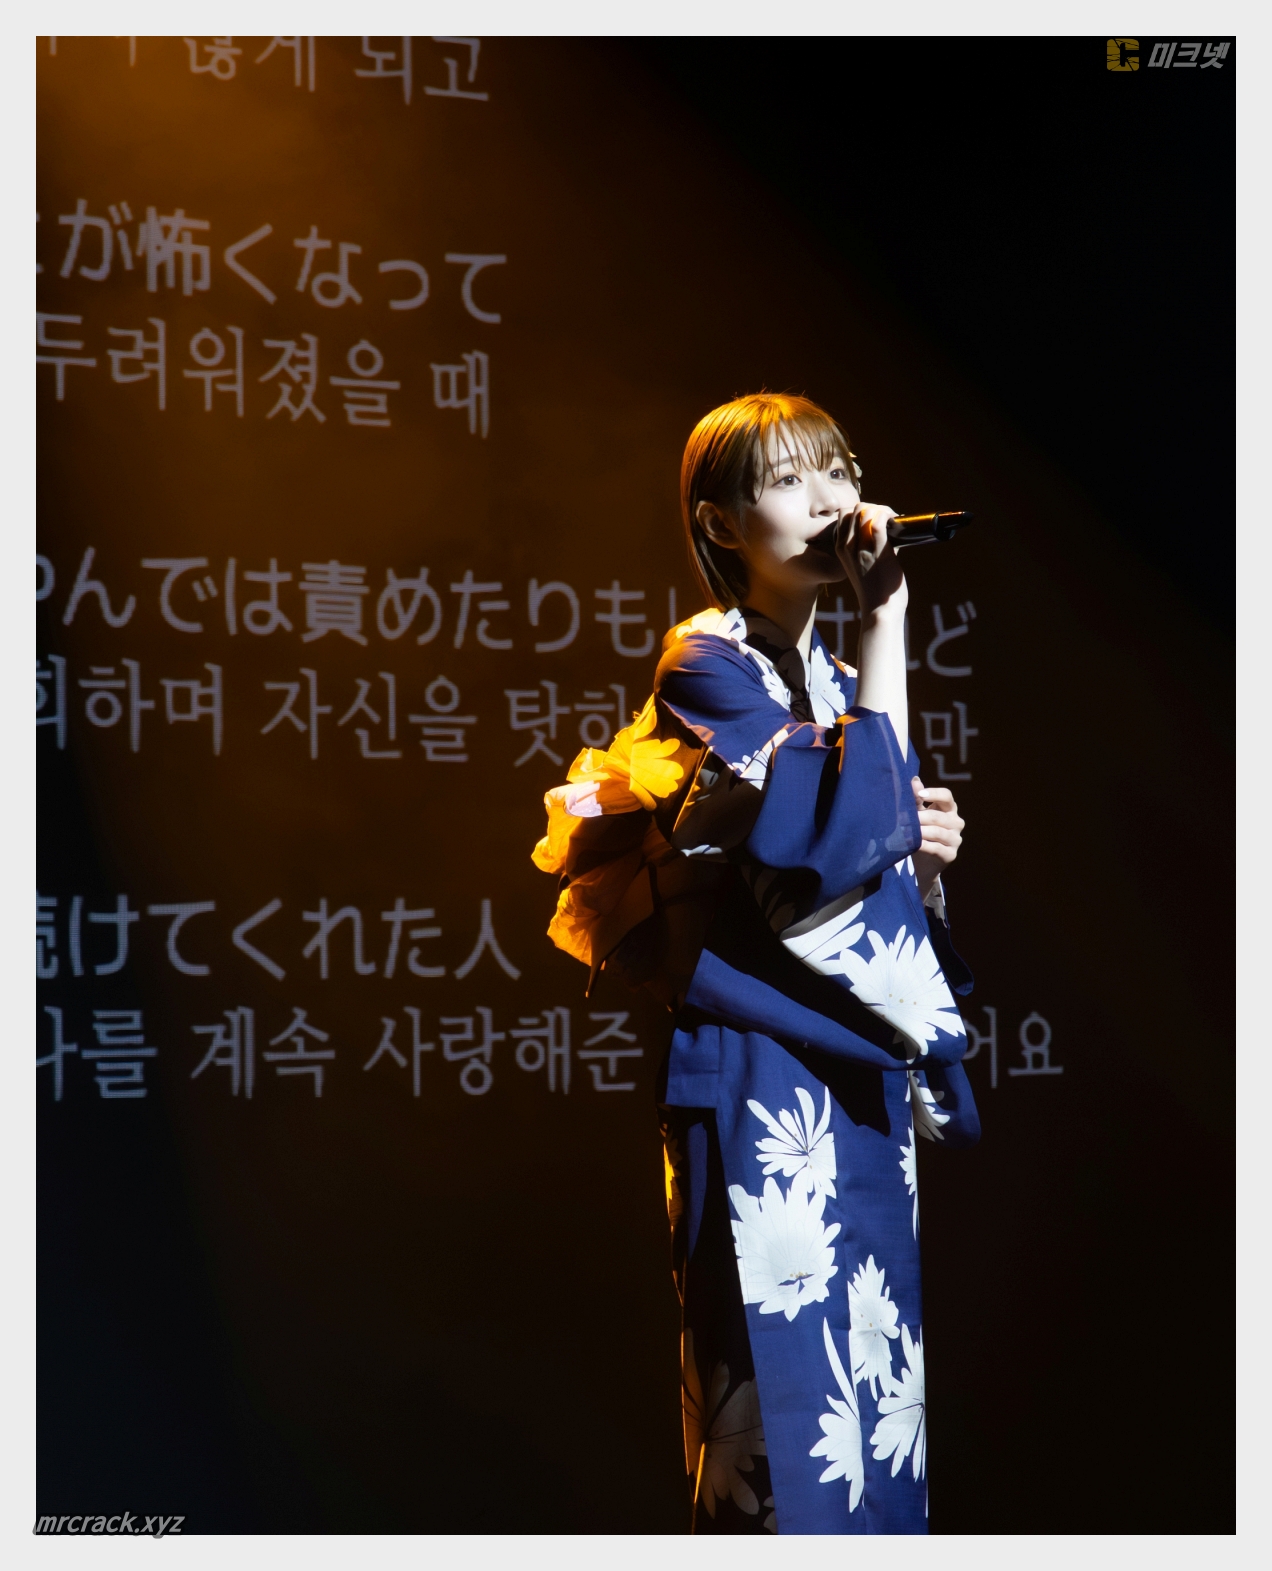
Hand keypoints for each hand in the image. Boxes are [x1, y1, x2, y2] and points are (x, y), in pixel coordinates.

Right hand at [837, 502, 905, 618]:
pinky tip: (897, 522)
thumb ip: (872, 546)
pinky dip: (889, 516)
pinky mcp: (877, 551)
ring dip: (884, 510)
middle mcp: (846, 546)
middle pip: (856, 508)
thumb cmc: (876, 589)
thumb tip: (890, 531)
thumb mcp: (864, 565)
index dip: (862, 510)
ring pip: (866, 510)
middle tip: (890, 519)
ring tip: (894, 520)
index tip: (877, 519)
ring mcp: (860, 548)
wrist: (880, 609)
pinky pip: (878, 521)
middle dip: (875, 507)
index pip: (844, 514)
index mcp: (841, 548)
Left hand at [911, 777, 962, 899]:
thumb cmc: (921, 832)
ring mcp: (956, 839)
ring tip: (907, 831)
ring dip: (921, 831)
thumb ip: (917, 799)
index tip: (919, 794)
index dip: (934, 794)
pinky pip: (936, 848)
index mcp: (949, 809)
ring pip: (938, 832)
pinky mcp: (951, 854)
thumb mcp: (918, 815)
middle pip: (939, 816)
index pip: (947, 796)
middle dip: (920, 817)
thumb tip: (914, 780)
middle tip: (904, 818)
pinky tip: (914, 844)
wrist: (923, 863)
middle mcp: (956, 823)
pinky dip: (923, 845)